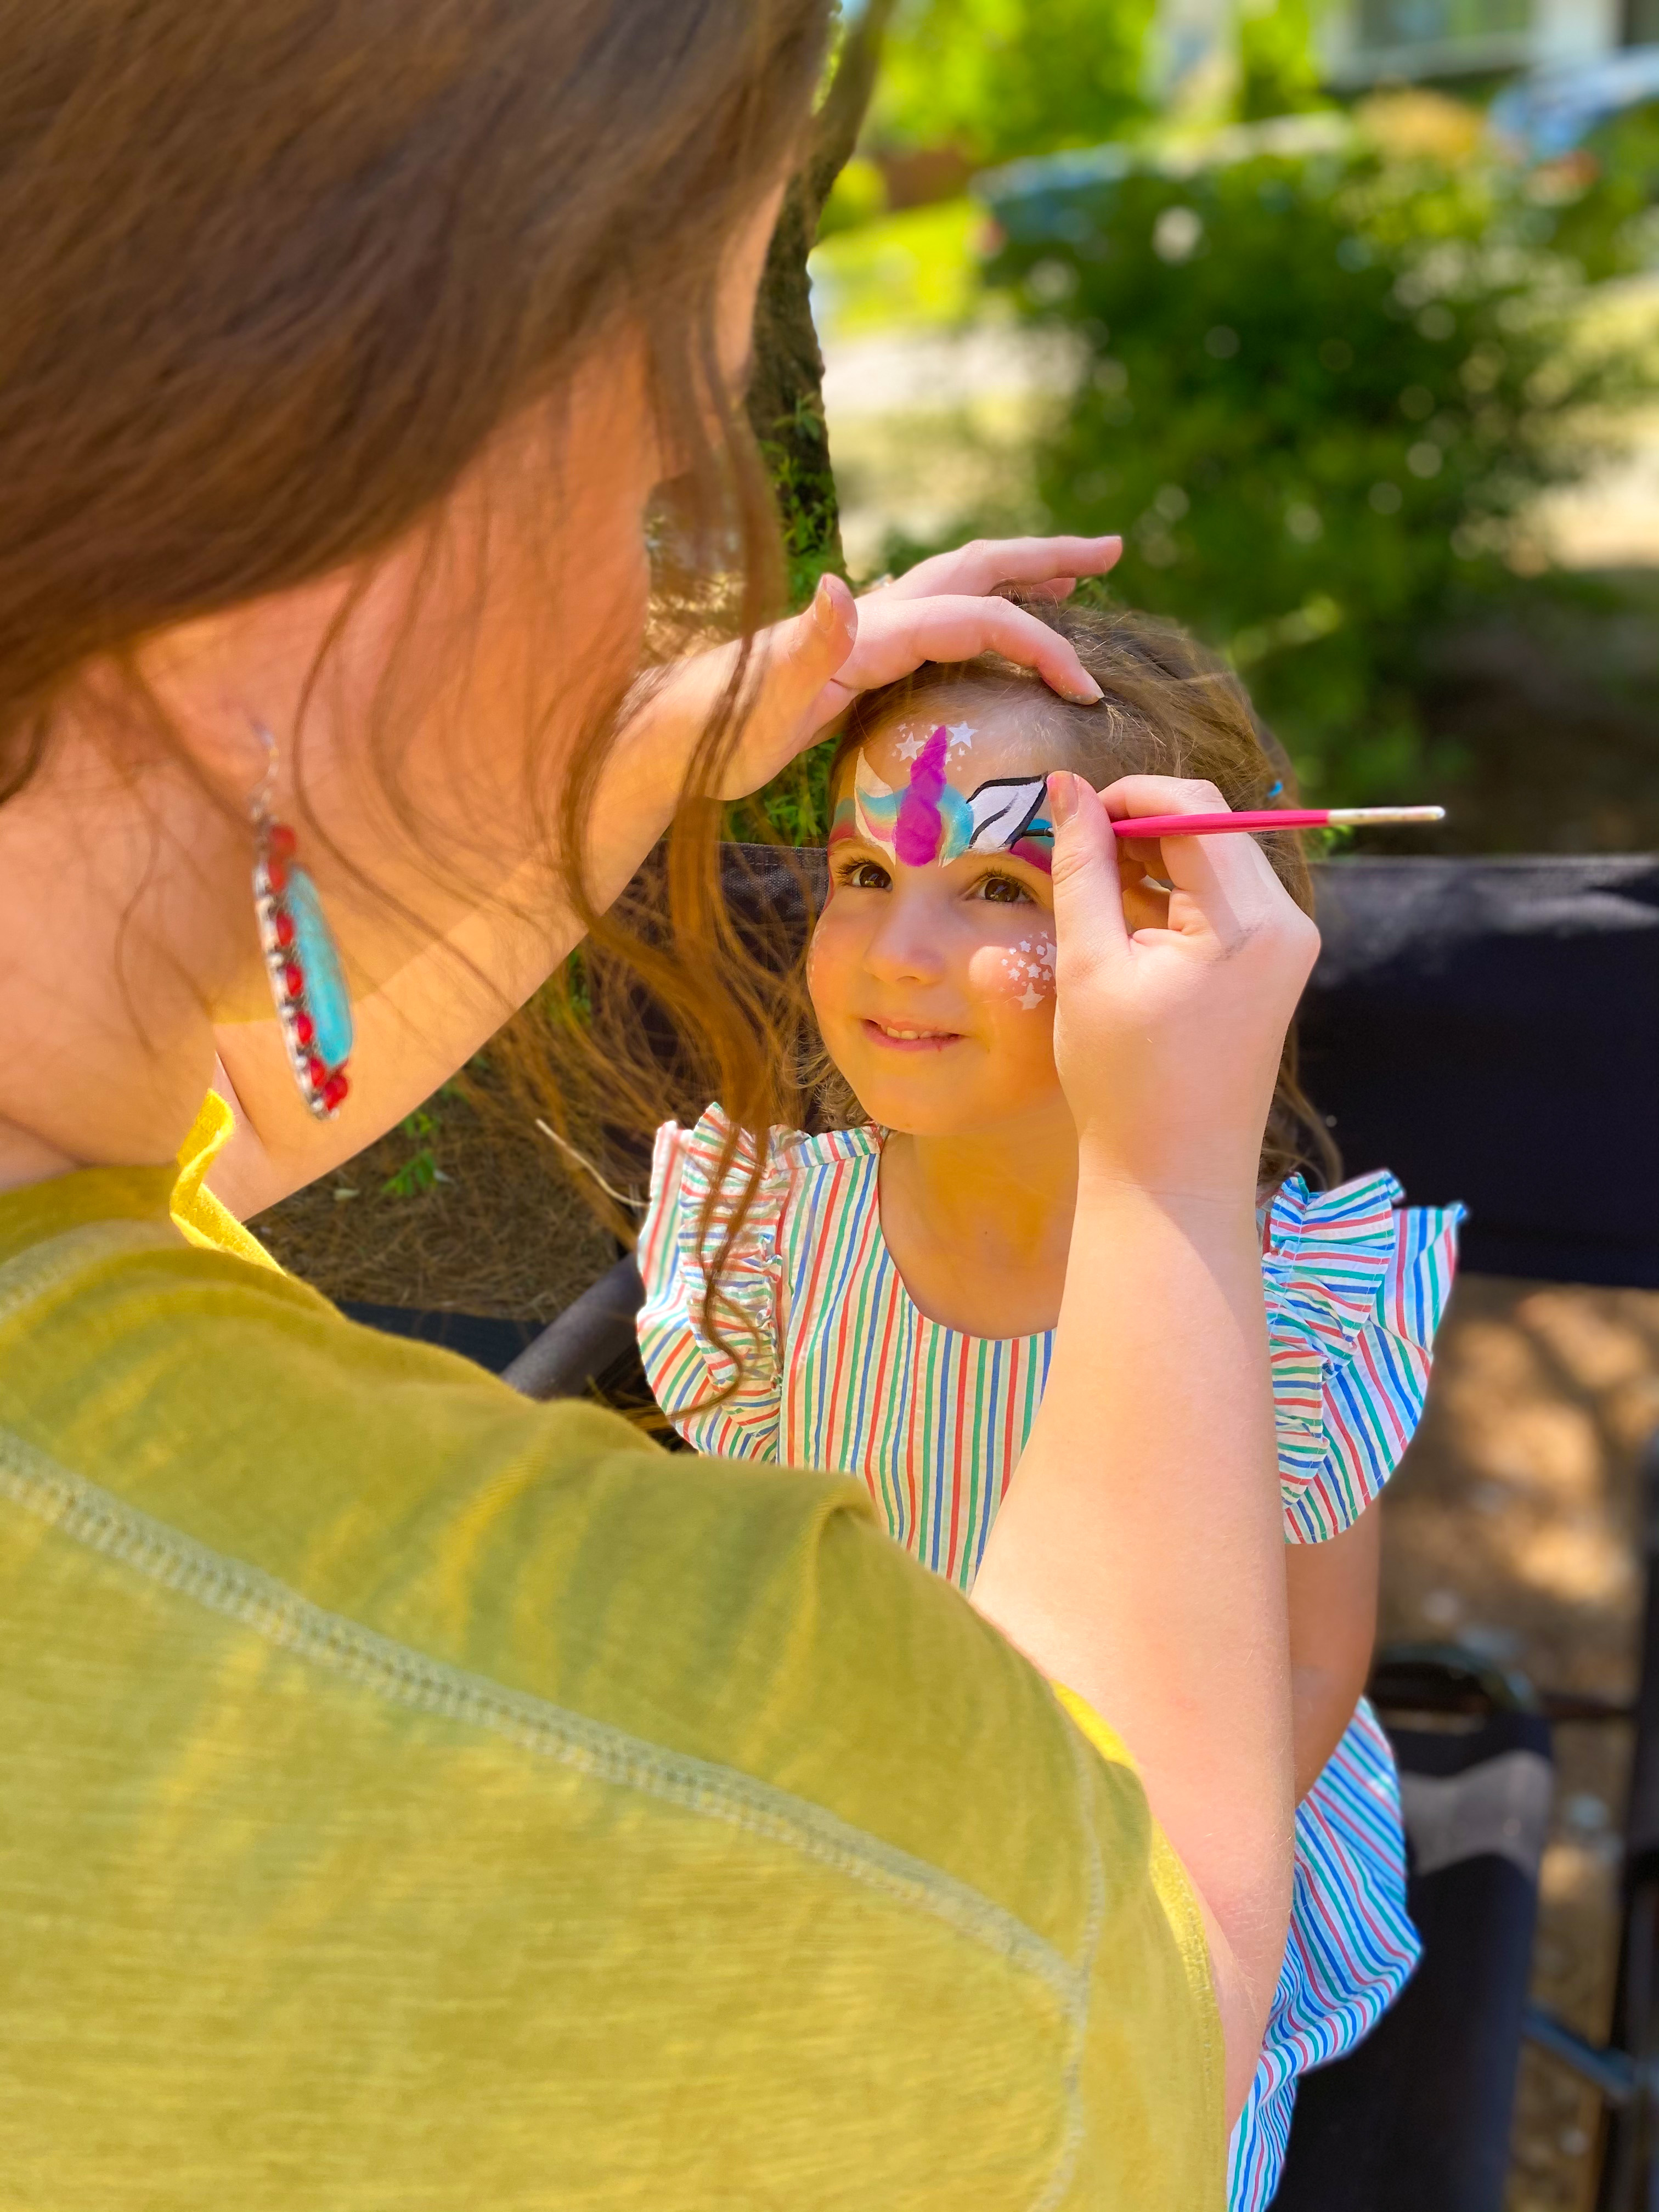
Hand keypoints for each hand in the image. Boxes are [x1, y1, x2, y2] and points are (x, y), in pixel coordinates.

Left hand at [639, 535, 1121, 803]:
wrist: (668, 736)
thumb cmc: (715, 733)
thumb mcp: (760, 702)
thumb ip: (806, 646)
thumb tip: (842, 585)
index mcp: (868, 629)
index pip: (979, 618)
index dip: (1039, 647)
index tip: (1086, 693)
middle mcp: (871, 615)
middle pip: (977, 567)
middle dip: (1047, 557)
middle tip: (1114, 548)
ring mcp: (864, 630)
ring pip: (960, 585)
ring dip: (1019, 576)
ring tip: (1074, 578)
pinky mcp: (855, 656)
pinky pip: (939, 620)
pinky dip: (981, 615)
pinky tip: (993, 636)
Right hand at [1045, 772, 1319, 1200]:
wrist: (1174, 1176)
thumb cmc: (1125, 1081)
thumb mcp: (1090, 965)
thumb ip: (1082, 866)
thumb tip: (1067, 786)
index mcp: (1247, 920)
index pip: (1192, 805)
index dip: (1126, 794)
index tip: (1068, 812)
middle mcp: (1286, 922)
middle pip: (1211, 825)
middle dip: (1138, 824)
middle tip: (1072, 850)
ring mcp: (1289, 944)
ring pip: (1217, 858)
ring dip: (1155, 859)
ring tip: (1093, 893)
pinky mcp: (1277, 963)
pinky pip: (1226, 899)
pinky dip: (1176, 895)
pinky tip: (1128, 925)